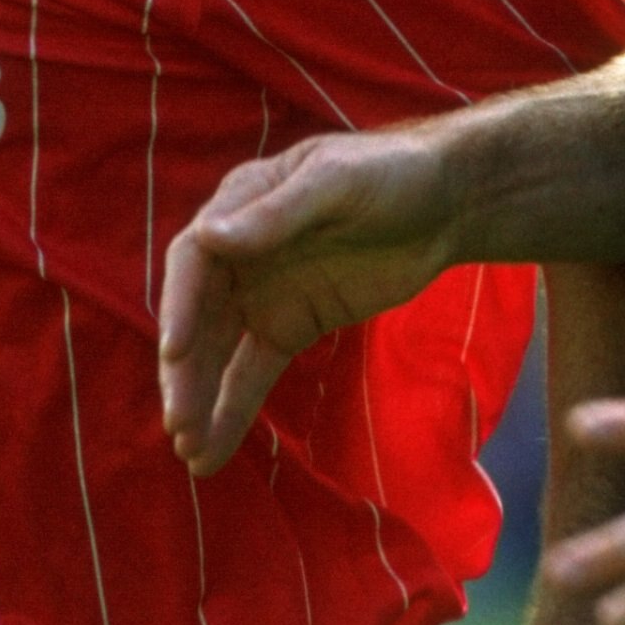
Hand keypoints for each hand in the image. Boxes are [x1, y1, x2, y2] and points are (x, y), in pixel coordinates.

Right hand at [159, 128, 457, 474]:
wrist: (447, 202)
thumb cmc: (390, 172)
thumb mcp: (337, 182)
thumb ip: (277, 213)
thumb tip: (208, 235)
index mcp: (241, 204)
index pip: (195, 260)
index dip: (182, 306)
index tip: (177, 351)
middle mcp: (239, 252)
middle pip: (199, 317)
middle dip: (187, 372)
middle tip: (179, 423)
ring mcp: (262, 292)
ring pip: (219, 353)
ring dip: (201, 399)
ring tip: (190, 452)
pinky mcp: (291, 325)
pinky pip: (253, 371)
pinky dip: (233, 408)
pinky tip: (212, 450)